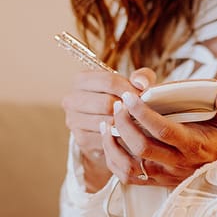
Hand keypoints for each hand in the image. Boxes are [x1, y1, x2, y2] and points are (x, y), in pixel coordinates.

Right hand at [61, 69, 151, 191]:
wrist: (106, 127)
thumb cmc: (120, 100)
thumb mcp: (132, 85)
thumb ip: (141, 77)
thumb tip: (142, 84)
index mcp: (81, 80)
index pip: (108, 81)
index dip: (129, 89)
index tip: (145, 97)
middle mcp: (72, 99)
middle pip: (106, 103)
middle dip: (127, 108)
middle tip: (142, 113)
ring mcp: (74, 121)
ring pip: (106, 122)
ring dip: (125, 124)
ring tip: (137, 123)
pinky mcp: (81, 139)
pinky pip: (105, 139)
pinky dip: (119, 137)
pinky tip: (128, 135)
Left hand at [101, 78, 216, 186]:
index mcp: (192, 145)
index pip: (163, 130)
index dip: (143, 113)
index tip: (129, 96)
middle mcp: (176, 163)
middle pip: (142, 147)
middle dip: (124, 124)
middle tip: (117, 104)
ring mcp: (163, 175)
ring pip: (130, 165)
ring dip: (113, 144)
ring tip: (107, 122)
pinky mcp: (154, 182)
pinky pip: (127, 177)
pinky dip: (113, 159)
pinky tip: (108, 141)